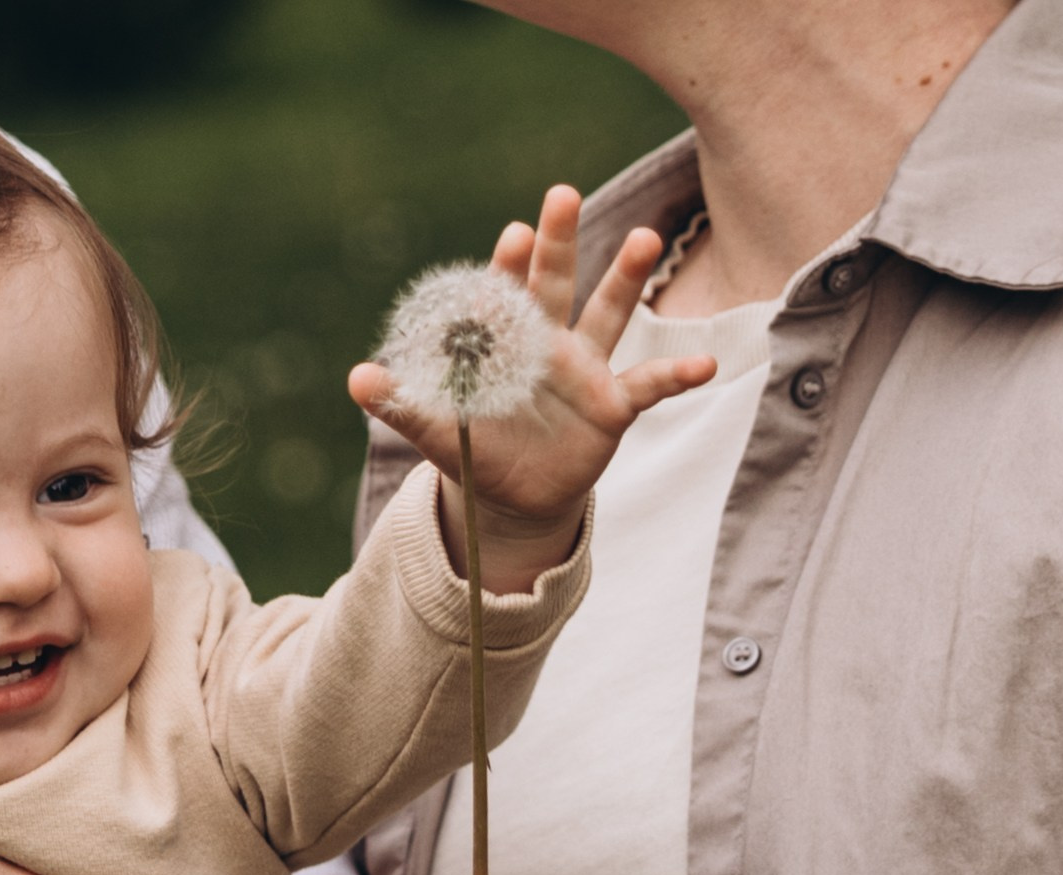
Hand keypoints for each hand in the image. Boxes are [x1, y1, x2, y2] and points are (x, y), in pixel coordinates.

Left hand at [349, 185, 715, 592]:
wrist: (515, 492)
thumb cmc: (477, 446)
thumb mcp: (437, 429)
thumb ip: (402, 404)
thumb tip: (358, 380)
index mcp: (501, 340)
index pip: (502, 292)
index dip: (507, 265)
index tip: (512, 235)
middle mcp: (548, 340)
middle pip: (553, 281)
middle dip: (558, 240)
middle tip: (560, 194)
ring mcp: (586, 367)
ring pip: (609, 313)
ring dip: (626, 277)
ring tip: (645, 238)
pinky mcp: (614, 404)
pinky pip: (650, 384)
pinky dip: (678, 374)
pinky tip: (705, 365)